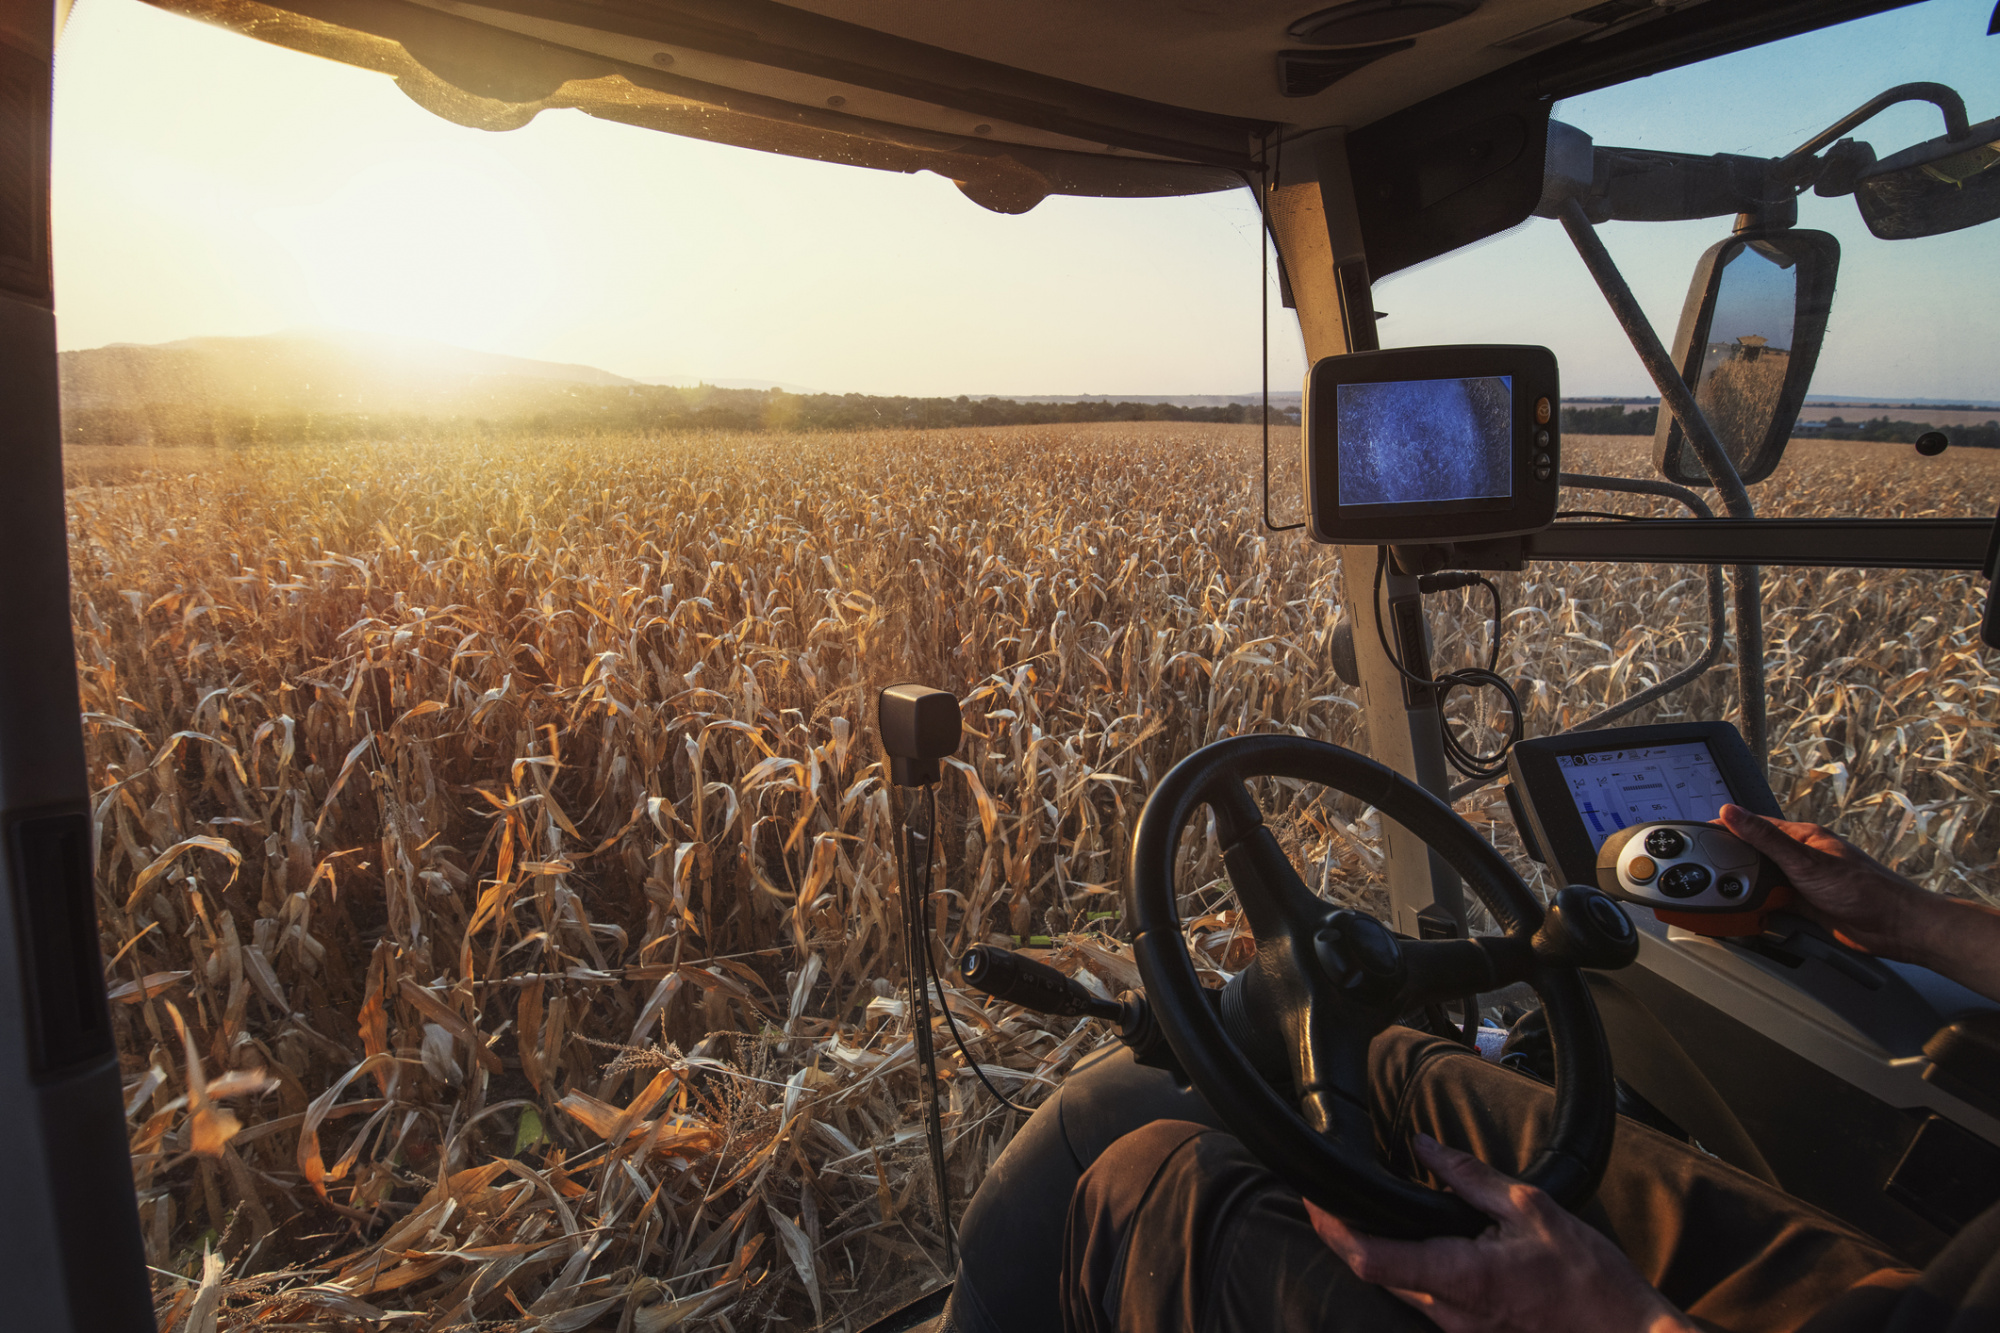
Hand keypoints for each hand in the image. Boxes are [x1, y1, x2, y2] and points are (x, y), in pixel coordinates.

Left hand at [1305, 1135, 1695, 1332]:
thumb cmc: (1589, 1281)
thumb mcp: (1530, 1210)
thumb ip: (1469, 1177)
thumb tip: (1425, 1145)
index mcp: (1459, 1279)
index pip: (1370, 1258)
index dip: (1332, 1228)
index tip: (1314, 1197)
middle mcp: (1448, 1313)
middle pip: (1374, 1272)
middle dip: (1344, 1235)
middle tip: (1328, 1194)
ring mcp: (1458, 1331)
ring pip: (1397, 1289)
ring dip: (1376, 1252)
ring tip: (1364, 1209)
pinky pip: (1425, 1301)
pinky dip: (1409, 1269)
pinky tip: (1416, 1242)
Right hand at [1715, 804, 1924, 958]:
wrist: (1895, 928)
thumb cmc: (1865, 890)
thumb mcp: (1805, 861)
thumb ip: (1766, 838)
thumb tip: (1733, 813)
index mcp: (1802, 838)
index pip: (1754, 826)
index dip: (1725, 829)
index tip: (1696, 834)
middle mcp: (1801, 859)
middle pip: (1754, 857)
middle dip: (1730, 864)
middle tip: (1702, 871)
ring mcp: (1802, 884)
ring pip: (1761, 883)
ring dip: (1744, 889)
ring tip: (1722, 896)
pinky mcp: (1805, 908)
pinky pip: (1772, 906)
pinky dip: (1758, 910)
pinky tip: (1747, 914)